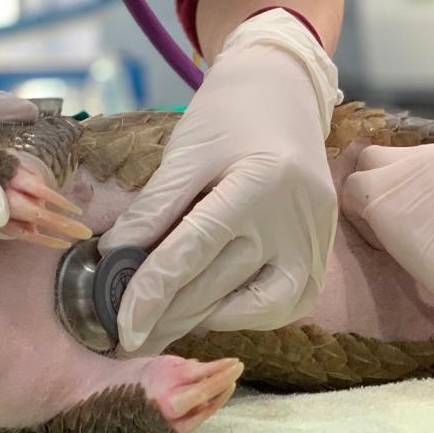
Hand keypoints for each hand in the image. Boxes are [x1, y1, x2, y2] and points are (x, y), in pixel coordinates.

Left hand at [101, 9, 340, 354]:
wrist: (284, 95)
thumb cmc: (228, 117)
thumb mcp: (185, 152)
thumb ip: (153, 208)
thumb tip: (113, 258)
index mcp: (260, 182)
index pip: (195, 250)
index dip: (152, 292)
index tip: (120, 324)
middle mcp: (296, 221)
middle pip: (218, 284)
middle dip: (165, 316)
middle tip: (123, 337)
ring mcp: (316, 245)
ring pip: (248, 307)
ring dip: (197, 322)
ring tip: (155, 328)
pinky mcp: (320, 260)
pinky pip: (277, 307)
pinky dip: (237, 314)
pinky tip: (203, 310)